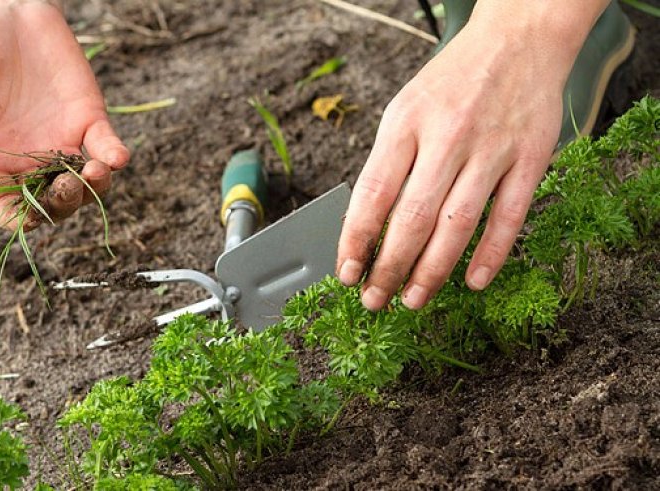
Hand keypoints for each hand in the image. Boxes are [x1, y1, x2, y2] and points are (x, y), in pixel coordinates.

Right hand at [0, 1, 128, 229]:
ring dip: (96, 188)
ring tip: (93, 171)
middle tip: (67, 185)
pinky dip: (116, 157)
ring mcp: (63, 143)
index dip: (20, 220)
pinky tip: (115, 156)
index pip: (9, 211)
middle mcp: (30, 161)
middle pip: (53, 205)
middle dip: (63, 205)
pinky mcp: (89, 120)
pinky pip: (108, 148)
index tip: (30, 211)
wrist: (5, 11)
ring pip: (87, 185)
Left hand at [336, 2, 606, 310]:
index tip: (347, 273)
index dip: (356, 239)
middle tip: (375, 300)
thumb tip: (367, 225)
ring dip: (432, 271)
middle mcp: (447, 136)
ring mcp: (492, 148)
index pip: (373, 193)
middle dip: (389, 267)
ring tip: (413, 300)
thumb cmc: (452, 81)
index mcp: (407, 123)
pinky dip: (492, 254)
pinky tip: (473, 282)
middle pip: (412, 217)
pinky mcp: (530, 157)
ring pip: (457, 223)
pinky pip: (509, 215)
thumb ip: (389, 162)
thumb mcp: (405, 108)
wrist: (517, 40)